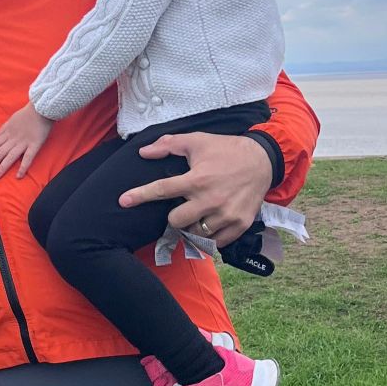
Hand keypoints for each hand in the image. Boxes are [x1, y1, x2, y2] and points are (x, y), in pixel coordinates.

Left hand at [0, 105, 53, 178]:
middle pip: (0, 152)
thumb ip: (3, 129)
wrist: (41, 109)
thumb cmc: (27, 113)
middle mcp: (13, 139)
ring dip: (2, 167)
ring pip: (10, 157)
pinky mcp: (35, 145)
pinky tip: (18, 176)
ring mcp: (23, 143)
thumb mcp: (11, 119)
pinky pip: (28, 158)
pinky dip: (23, 167)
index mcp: (7, 133)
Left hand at [118, 132, 269, 245]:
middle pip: (176, 221)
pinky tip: (209, 225)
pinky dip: (209, 238)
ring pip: (195, 235)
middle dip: (173, 217)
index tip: (123, 201)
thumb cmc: (226, 150)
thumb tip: (143, 152)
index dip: (140, 195)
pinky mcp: (240, 225)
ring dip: (191, 228)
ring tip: (196, 217)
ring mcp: (226, 215)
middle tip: (181, 208)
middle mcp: (210, 200)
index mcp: (197, 179)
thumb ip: (168, 145)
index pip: (162, 190)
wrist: (263, 160)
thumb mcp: (197, 141)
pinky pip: (216, 243)